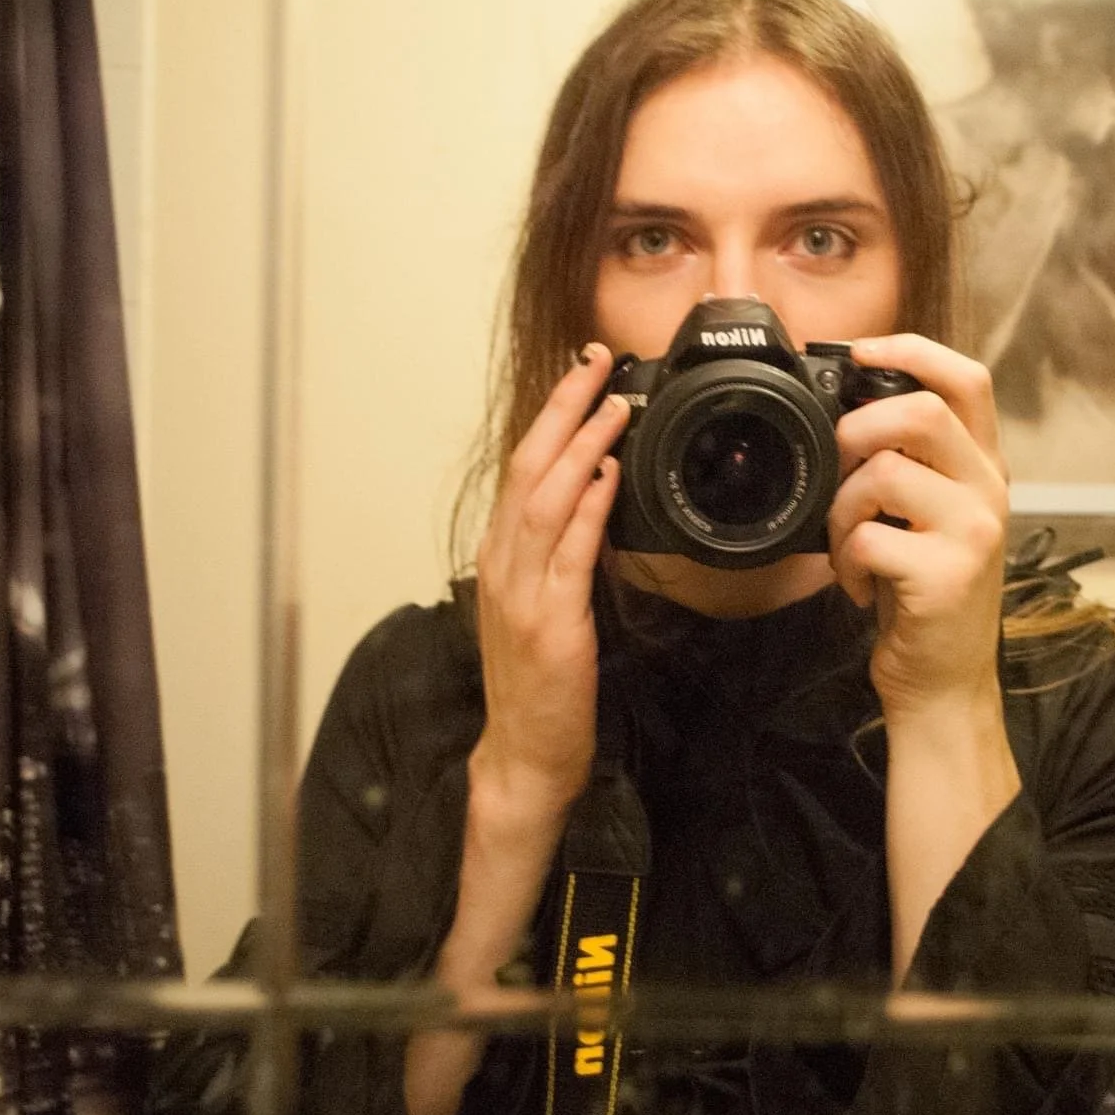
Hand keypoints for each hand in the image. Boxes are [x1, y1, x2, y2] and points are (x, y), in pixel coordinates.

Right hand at [469, 342, 629, 843]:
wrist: (525, 752)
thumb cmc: (540, 683)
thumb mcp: (545, 604)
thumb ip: (562, 552)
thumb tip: (598, 498)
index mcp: (501, 555)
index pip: (521, 466)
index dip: (550, 416)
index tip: (581, 374)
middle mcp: (503, 563)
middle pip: (527, 466)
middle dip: (563, 408)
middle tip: (597, 362)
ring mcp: (522, 591)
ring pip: (545, 497)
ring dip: (581, 444)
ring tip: (613, 404)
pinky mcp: (551, 622)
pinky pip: (569, 551)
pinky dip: (588, 507)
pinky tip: (609, 475)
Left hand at [828, 334, 1010, 718]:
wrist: (944, 682)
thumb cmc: (924, 595)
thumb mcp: (929, 516)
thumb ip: (909, 463)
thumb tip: (845, 411)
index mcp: (984, 467)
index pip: (967, 379)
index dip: (911, 350)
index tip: (860, 352)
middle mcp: (989, 491)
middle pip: (922, 411)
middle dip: (857, 430)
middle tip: (838, 470)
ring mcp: (973, 533)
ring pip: (884, 472)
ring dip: (841, 509)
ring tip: (846, 546)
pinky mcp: (946, 576)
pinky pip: (868, 538)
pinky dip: (845, 562)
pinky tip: (860, 585)